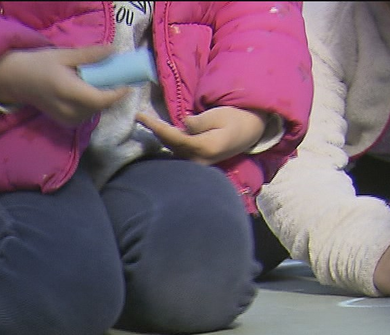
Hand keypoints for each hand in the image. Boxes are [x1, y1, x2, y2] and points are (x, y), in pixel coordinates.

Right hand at [0, 45, 131, 126]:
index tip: (128, 84)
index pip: (99, 100)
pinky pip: (87, 114)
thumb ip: (89, 55)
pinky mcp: (66, 123)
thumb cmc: (40, 65)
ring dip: (101, 99)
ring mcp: (67, 119)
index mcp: (68, 92)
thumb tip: (113, 51)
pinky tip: (86, 93)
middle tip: (113, 78)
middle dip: (110, 94)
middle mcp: (68, 110)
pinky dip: (92, 104)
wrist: (18, 81)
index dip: (117, 94)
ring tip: (98, 84)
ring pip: (95, 111)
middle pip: (100, 106)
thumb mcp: (64, 55)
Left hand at [136, 106, 269, 165]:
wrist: (250, 131)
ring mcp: (198, 163)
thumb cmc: (236, 119)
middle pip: (170, 145)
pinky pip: (178, 152)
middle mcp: (198, 159)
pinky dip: (169, 141)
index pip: (173, 137)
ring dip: (160, 137)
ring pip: (173, 150)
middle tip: (140, 116)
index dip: (155, 127)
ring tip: (147, 122)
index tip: (139, 116)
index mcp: (204, 147)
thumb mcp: (219, 115)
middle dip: (155, 131)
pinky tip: (161, 132)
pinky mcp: (198, 162)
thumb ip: (199, 122)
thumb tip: (183, 124)